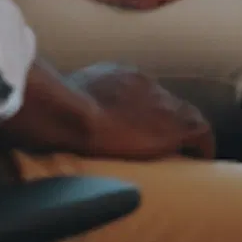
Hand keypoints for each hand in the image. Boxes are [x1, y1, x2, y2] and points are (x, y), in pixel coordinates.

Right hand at [0, 60, 216, 160]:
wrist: (70, 111)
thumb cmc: (52, 111)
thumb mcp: (55, 103)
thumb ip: (59, 106)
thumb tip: (40, 118)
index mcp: (115, 76)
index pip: (135, 94)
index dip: (138, 114)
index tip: (132, 131)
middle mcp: (143, 82)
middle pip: (162, 103)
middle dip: (162, 123)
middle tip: (160, 148)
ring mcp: (162, 101)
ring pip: (184, 117)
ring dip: (184, 137)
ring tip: (184, 159)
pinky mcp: (176, 123)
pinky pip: (201, 135)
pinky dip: (201, 148)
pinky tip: (201, 164)